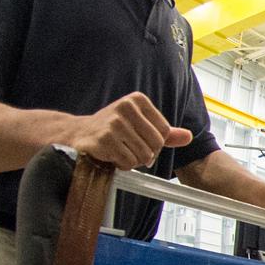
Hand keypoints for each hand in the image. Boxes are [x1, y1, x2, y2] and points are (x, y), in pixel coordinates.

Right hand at [70, 92, 191, 169]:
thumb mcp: (139, 125)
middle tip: (128, 149)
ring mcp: (114, 122)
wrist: (76, 134)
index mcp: (138, 100)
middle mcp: (126, 107)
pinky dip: (122, 164)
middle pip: (156, 144)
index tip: (139, 142)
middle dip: (145, 154)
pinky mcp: (105, 139)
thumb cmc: (110, 130)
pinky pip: (128, 162)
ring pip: (143, 155)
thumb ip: (165, 132)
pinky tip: (110, 156)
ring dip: (132, 160)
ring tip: (118, 151)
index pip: (164, 132)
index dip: (155, 144)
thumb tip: (188, 137)